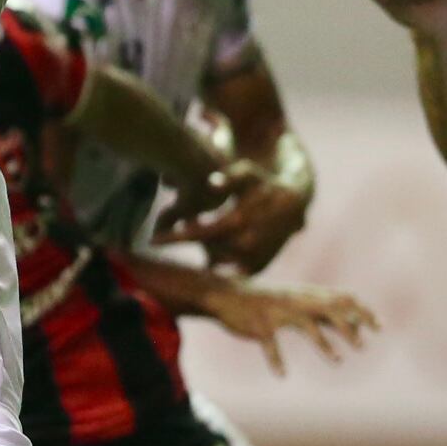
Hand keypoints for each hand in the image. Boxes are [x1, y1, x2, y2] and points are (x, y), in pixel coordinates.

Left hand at [155, 161, 306, 272]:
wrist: (295, 205)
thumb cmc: (263, 184)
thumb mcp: (247, 174)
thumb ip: (228, 177)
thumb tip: (211, 184)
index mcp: (239, 222)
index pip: (197, 233)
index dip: (174, 236)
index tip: (152, 239)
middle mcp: (247, 245)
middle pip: (202, 249)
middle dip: (186, 242)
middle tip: (167, 236)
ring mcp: (254, 260)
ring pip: (214, 260)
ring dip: (202, 249)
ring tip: (194, 235)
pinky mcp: (257, 268)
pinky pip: (227, 271)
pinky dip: (216, 262)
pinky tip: (209, 250)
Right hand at [201, 282, 377, 375]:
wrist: (225, 295)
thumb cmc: (266, 301)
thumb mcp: (296, 302)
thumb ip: (323, 312)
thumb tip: (355, 323)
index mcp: (306, 295)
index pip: (342, 298)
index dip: (362, 312)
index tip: (379, 328)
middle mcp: (295, 301)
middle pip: (328, 309)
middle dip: (347, 327)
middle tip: (362, 347)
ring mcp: (277, 312)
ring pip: (305, 326)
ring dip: (324, 344)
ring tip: (338, 361)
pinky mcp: (259, 325)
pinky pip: (271, 344)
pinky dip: (276, 359)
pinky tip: (282, 374)